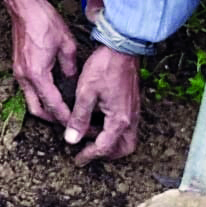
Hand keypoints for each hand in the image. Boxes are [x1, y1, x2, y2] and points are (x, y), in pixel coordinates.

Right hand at [9, 0, 78, 125]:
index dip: (65, 117)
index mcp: (37, 74)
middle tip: (69, 121)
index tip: (76, 124)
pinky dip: (39, 95)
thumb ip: (71, 67)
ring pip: (30, 100)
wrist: (25, 6)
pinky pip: (27, 89)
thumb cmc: (44, 21)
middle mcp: (24, 77)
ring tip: (62, 109)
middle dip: (52, 119)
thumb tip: (72, 79)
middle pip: (36, 110)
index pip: (53, 104)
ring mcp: (19, 71)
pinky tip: (52, 91)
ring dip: (45, 107)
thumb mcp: (66, 44)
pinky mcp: (18, 65)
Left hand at [65, 45, 139, 162]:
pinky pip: (127, 125)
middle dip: (107, 154)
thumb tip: (71, 139)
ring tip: (93, 137)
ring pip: (127, 137)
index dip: (89, 155)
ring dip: (112, 142)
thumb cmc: (103, 67)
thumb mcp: (85, 92)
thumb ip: (79, 118)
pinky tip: (100, 120)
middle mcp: (130, 118)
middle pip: (124, 148)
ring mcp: (134, 110)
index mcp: (119, 119)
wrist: (121, 47)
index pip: (104, 147)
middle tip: (89, 152)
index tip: (77, 159)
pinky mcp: (133, 102)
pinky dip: (115, 130)